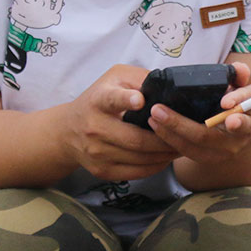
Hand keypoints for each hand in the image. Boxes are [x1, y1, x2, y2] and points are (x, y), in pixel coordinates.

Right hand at [62, 65, 175, 180]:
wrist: (67, 130)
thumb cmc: (98, 99)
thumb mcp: (114, 78)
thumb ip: (139, 79)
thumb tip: (167, 88)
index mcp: (98, 100)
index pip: (111, 100)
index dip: (126, 100)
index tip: (140, 100)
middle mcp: (94, 127)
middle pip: (136, 139)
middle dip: (164, 139)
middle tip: (184, 135)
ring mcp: (97, 152)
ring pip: (140, 158)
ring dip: (165, 154)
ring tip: (181, 146)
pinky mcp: (102, 170)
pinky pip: (137, 172)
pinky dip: (156, 166)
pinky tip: (166, 158)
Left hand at [148, 62, 250, 166]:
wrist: (246, 133)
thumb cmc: (244, 104)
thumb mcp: (249, 88)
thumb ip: (244, 76)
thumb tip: (239, 69)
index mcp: (250, 121)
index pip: (243, 120)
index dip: (234, 113)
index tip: (224, 103)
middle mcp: (236, 141)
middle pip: (207, 136)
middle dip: (180, 124)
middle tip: (158, 110)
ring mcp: (221, 152)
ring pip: (193, 146)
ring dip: (170, 132)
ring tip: (153, 117)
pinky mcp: (208, 158)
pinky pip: (186, 152)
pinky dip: (170, 140)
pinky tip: (157, 128)